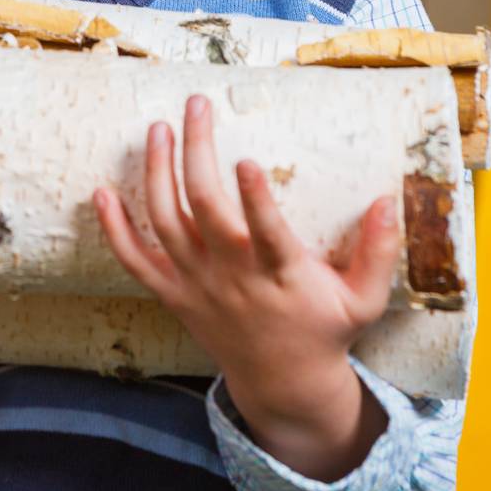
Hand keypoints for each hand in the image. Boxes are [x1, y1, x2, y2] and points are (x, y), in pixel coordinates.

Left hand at [92, 92, 400, 477]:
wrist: (283, 385)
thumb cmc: (324, 330)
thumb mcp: (363, 300)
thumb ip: (377, 252)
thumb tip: (388, 201)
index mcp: (281, 275)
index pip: (267, 234)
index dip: (256, 199)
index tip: (248, 159)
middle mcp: (233, 277)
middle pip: (204, 211)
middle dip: (196, 154)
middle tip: (196, 106)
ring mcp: (198, 286)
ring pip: (166, 225)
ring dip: (156, 174)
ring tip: (158, 129)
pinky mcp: (174, 295)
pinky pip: (134, 263)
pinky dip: (114, 230)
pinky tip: (101, 193)